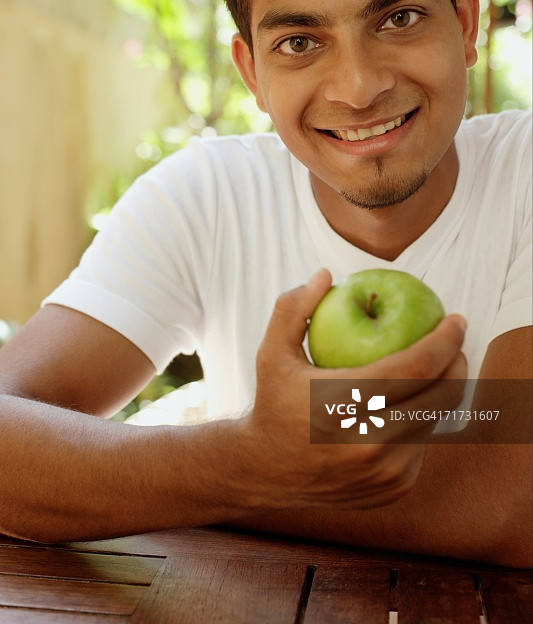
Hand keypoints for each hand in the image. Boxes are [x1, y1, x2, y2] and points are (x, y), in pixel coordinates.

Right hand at [242, 269, 466, 510]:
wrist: (266, 473)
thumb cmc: (273, 404)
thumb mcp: (271, 353)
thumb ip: (293, 309)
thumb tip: (326, 275)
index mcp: (344, 404)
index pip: (416, 366)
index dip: (445, 339)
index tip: (456, 319)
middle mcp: (371, 442)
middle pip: (441, 396)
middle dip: (458, 362)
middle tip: (454, 342)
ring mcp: (386, 471)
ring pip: (435, 421)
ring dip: (441, 391)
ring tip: (434, 367)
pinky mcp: (395, 488)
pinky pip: (424, 445)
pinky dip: (423, 420)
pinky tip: (413, 402)